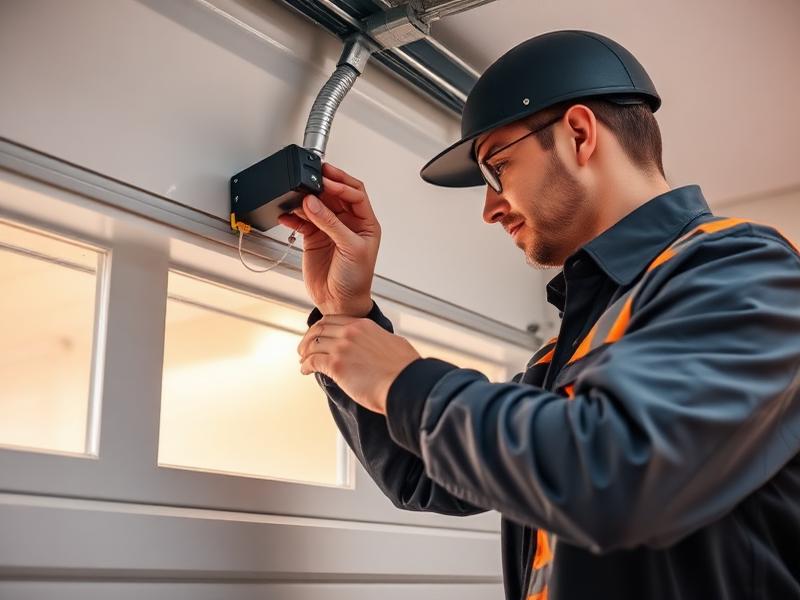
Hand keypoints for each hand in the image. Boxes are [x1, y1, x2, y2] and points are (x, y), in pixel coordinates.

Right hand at [277, 163, 379, 317]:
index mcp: (365, 222)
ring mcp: (329, 229)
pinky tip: (287, 215)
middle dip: (322, 186)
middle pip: (334, 195)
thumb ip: (332, 224)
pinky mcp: (313, 237)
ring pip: (316, 205)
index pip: (355, 194)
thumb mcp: (351, 248)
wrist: (340, 303)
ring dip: (305, 200)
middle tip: (309, 179)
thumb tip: (314, 202)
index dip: (341, 184)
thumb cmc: (356, 280)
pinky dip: (293, 216)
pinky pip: (301, 220)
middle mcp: (347, 223)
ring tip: (296, 198)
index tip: (326, 181)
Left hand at [297, 315, 420, 414]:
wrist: (405, 384)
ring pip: (313, 345)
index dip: (322, 327)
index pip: (333, 319)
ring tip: (303, 361)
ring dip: (305, 353)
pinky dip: (306, 366)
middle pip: (319, 329)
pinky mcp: (336, 365)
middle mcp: (350, 332)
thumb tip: (378, 344)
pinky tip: (305, 371)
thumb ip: (379, 339)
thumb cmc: (404, 369)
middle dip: (309, 339)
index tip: (318, 335)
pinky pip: (312, 361)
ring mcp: (341, 348)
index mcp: (363, 325)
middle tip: (305, 348)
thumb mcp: (393, 342)